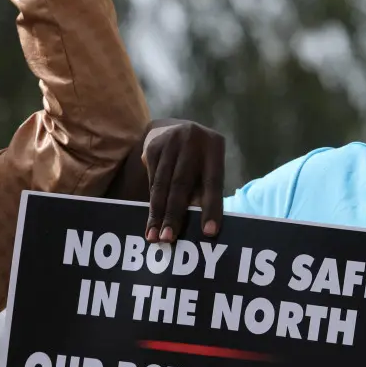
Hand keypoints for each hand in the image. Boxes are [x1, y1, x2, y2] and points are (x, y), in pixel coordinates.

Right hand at [139, 120, 225, 242]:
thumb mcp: (209, 168)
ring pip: (162, 184)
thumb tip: (199, 228)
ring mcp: (169, 142)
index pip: (213, 183)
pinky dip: (152, 202)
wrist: (175, 127)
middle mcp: (192, 141)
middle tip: (168, 238)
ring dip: (157, 213)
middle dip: (174, 214)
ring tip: (154, 235)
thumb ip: (205, 192)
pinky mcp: (152, 147)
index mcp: (214, 148)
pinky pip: (152, 181)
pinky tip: (151, 219)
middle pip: (182, 184)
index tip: (209, 232)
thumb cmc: (200, 159)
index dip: (211, 208)